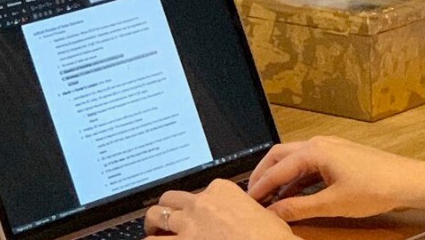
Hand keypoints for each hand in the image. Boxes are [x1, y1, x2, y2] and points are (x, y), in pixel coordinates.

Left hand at [144, 178, 295, 237]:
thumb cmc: (271, 237)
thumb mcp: (263, 214)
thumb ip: (245, 211)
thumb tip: (243, 219)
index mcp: (222, 190)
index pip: (201, 191)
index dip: (197, 205)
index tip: (198, 215)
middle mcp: (201, 203)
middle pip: (170, 199)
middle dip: (165, 209)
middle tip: (165, 222)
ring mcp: (188, 224)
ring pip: (155, 217)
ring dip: (152, 226)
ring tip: (153, 233)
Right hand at [246, 136, 424, 221]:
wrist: (407, 181)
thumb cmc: (375, 187)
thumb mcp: (333, 203)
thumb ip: (299, 207)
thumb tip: (275, 212)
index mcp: (315, 151)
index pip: (277, 168)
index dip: (260, 187)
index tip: (247, 202)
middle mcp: (320, 144)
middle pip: (280, 155)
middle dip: (264, 174)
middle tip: (252, 195)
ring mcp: (331, 147)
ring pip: (294, 158)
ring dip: (280, 176)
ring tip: (270, 197)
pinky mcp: (340, 155)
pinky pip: (309, 163)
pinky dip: (297, 177)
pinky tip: (295, 194)